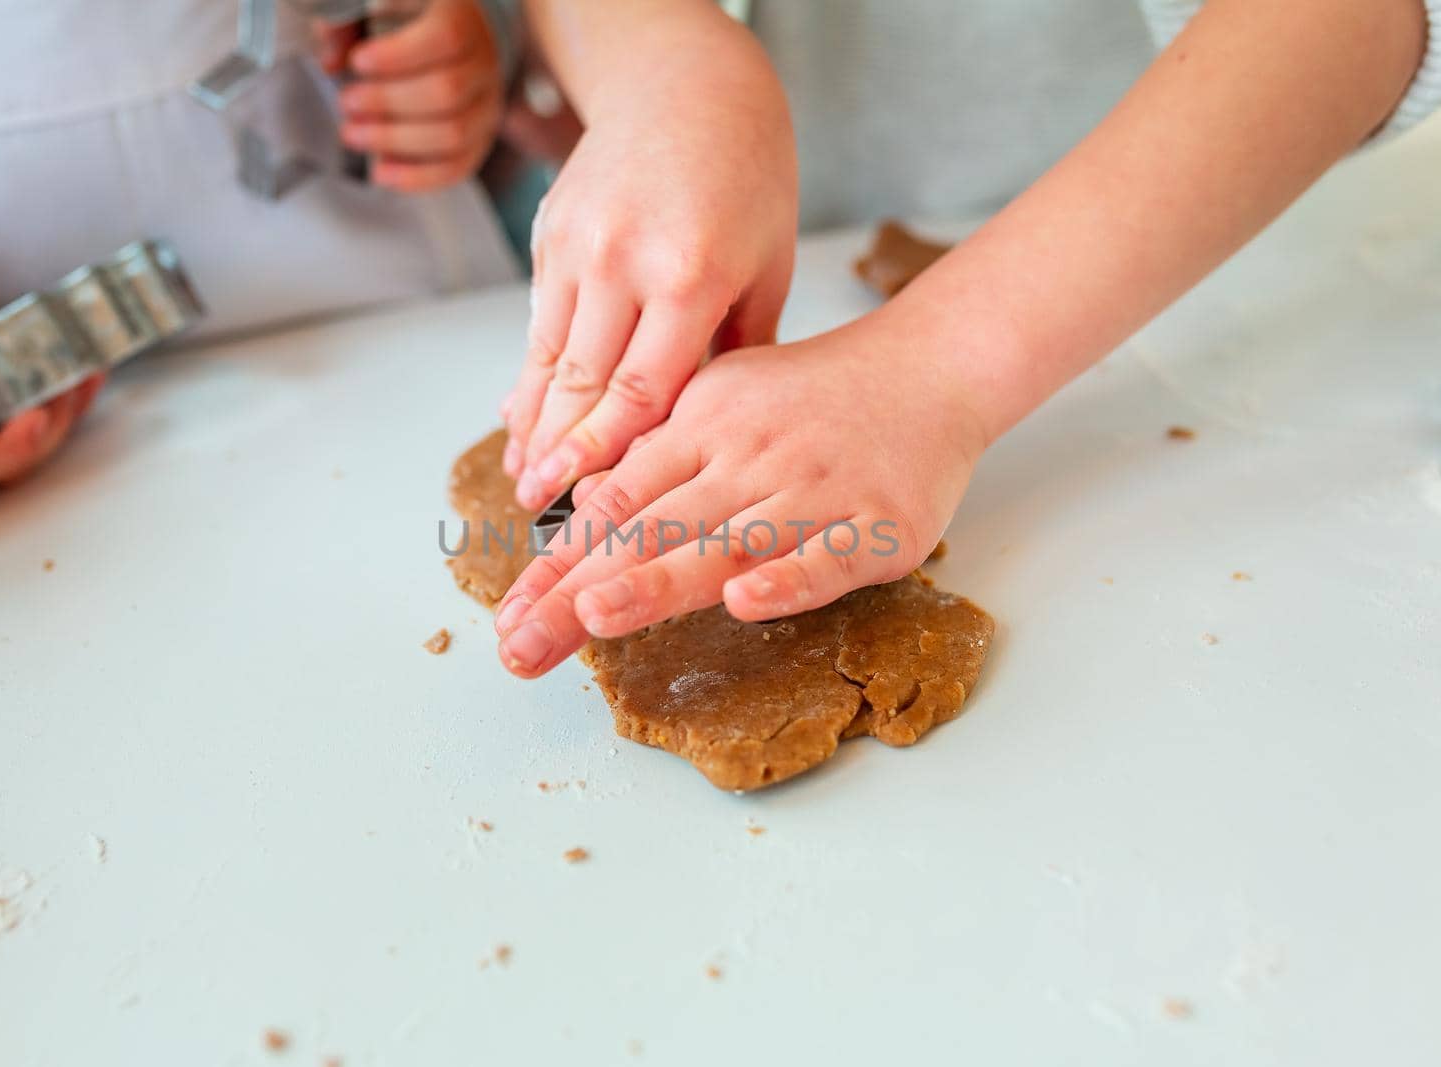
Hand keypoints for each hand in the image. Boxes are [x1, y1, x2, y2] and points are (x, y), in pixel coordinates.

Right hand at [0, 273, 101, 492]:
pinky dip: (65, 398)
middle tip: (70, 378)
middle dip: (50, 424)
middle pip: (8, 463)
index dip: (6, 451)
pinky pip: (35, 422)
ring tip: (85, 370)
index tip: (37, 416)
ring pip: (28, 448)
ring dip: (65, 411)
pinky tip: (87, 372)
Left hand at [321, 0, 504, 191]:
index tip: (357, 62)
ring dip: (395, 141)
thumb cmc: (405, 21)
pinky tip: (380, 172)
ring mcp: (487, 105)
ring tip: (352, 134)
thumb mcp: (376, 7)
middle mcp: (483, 61)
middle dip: (387, 102)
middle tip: (346, 102)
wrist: (452, 41)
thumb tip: (331, 60)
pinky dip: (416, 177)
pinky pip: (457, 167)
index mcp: (460, 16)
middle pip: (447, 92)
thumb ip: (349, 22)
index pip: (446, 38)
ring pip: (453, 134)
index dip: (399, 55)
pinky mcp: (480, 140)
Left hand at [491, 314, 989, 677]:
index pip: (614, 503)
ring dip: (658, 581)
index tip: (511, 615)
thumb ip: (658, 453)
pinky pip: (827, 556)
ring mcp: (812, 489)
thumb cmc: (814, 397)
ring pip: (726, 542)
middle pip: (651, 531)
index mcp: (700, 426)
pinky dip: (786, 578)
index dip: (559, 562)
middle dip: (577, 592)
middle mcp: (746, 456)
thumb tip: (585, 501)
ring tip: (593, 618)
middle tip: (521, 646)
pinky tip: (745, 604)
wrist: (929, 365)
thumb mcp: (721, 400)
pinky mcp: (877, 523)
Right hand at [500, 39, 797, 512]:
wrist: (688, 86)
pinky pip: (537, 323)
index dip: (607, 458)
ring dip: (531, 425)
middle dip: (556, 457)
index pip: (640, 392)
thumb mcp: (767, 265)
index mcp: (688, 277)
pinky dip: (528, 375)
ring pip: (546, 359)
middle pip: (581, 385)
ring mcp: (577, 247)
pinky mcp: (550, 236)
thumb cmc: (746, 178)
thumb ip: (737, 352)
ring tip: (520, 478)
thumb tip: (708, 434)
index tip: (585, 506)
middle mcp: (622, 262)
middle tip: (537, 510)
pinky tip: (520, 417)